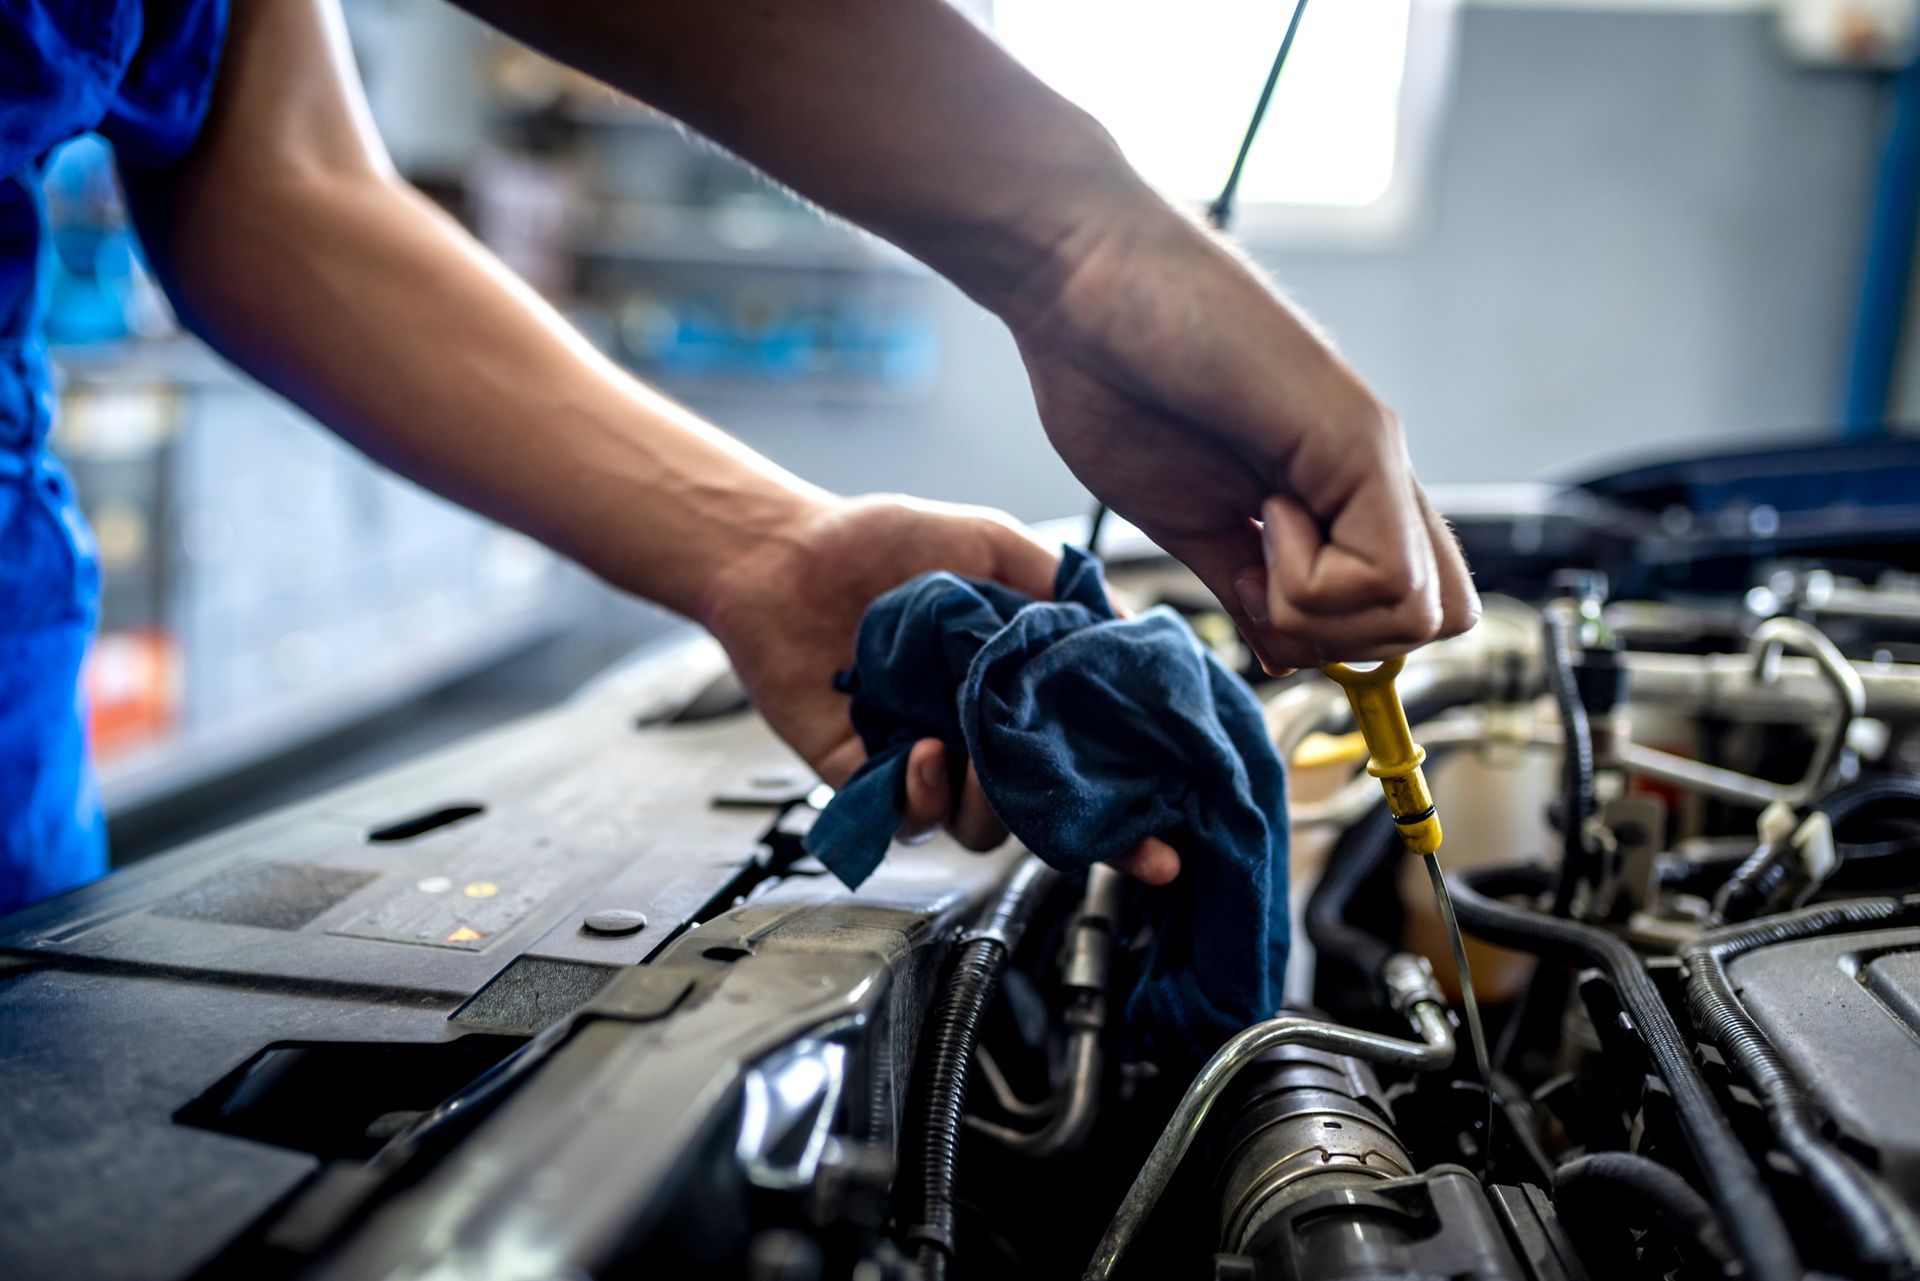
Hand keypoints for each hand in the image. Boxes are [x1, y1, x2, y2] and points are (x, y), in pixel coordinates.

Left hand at [701, 494, 1179, 882]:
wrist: (783, 553)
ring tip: (973, 751)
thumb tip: (1127, 625)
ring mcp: (925, 761)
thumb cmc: (878, 542)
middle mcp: (978, 733)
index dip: (1129, 806)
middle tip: (1076, 801)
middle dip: (1075, 828)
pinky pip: (908, 820)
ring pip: (982, 828)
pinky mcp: (866, 779)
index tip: (1164, 840)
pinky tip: (918, 747)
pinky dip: (922, 794)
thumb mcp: (989, 543)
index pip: (1087, 760)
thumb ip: (1056, 585)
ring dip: (991, 803)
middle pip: (1045, 811)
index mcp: (1019, 689)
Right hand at [1010, 200, 1479, 671]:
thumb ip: (1241, 583)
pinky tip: (1261, 511)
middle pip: (1435, 622)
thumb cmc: (1112, 375)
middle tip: (1260, 573)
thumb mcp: (1182, 518)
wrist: (1081, 281)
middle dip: (1340, 638)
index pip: (1407, 605)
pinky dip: (1311, 581)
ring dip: (1319, 608)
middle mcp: (1370, 473)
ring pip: (1418, 614)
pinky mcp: (1360, 438)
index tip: (1258, 601)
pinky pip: (1387, 577)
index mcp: (1329, 492)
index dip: (1340, 639)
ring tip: (1255, 526)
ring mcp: (1372, 454)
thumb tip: (1281, 652)